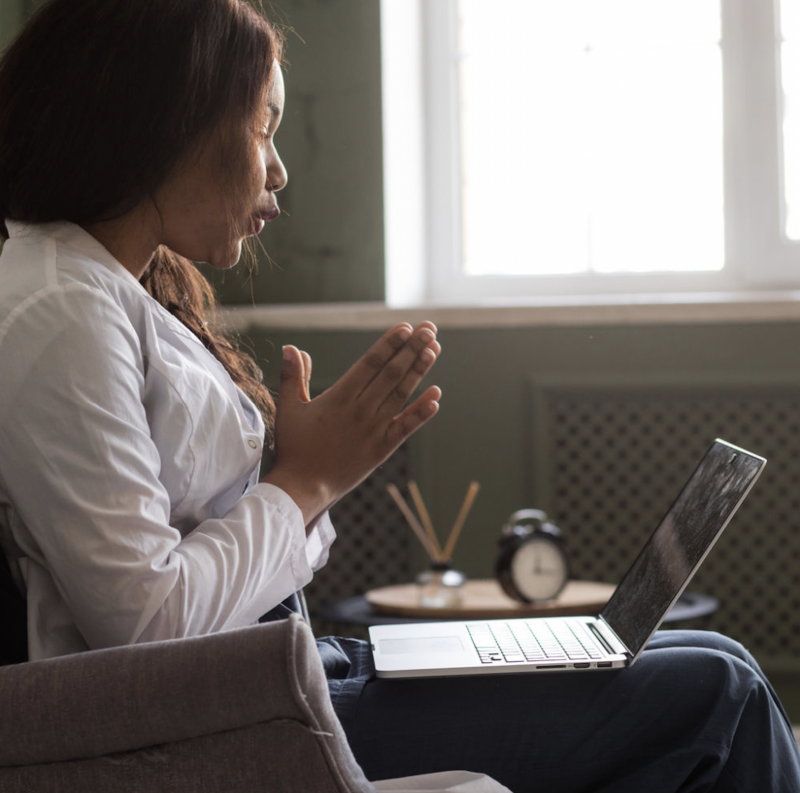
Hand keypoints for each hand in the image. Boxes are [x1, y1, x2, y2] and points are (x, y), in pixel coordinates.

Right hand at [262, 322, 441, 526]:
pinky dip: (422, 412)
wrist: (303, 488)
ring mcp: (374, 430)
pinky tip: (437, 396)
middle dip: (412, 349)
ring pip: (401, 394)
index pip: (370, 363)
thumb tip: (291, 347)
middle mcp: (361, 410)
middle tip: (428, 328)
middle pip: (391, 373)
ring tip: (434, 349)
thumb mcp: (288, 409)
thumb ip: (292, 376)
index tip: (405, 327)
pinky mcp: (382, 449)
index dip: (389, 344)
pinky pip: (406, 427)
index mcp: (339, 397)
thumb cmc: (294, 448)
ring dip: (419, 371)